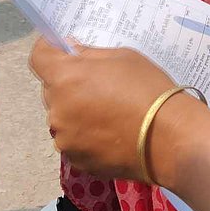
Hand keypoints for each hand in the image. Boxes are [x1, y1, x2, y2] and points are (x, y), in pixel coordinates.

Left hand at [32, 38, 209, 210]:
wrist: (171, 138)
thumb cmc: (149, 89)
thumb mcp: (123, 57)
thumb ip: (90, 54)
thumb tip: (71, 52)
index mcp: (65, 78)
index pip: (38, 57)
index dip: (48, 49)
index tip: (62, 49)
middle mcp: (56, 109)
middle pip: (51, 89)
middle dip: (68, 83)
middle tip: (98, 83)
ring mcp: (65, 139)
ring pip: (62, 116)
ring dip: (76, 110)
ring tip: (109, 112)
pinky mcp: (76, 161)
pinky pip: (74, 140)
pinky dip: (85, 134)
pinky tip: (112, 133)